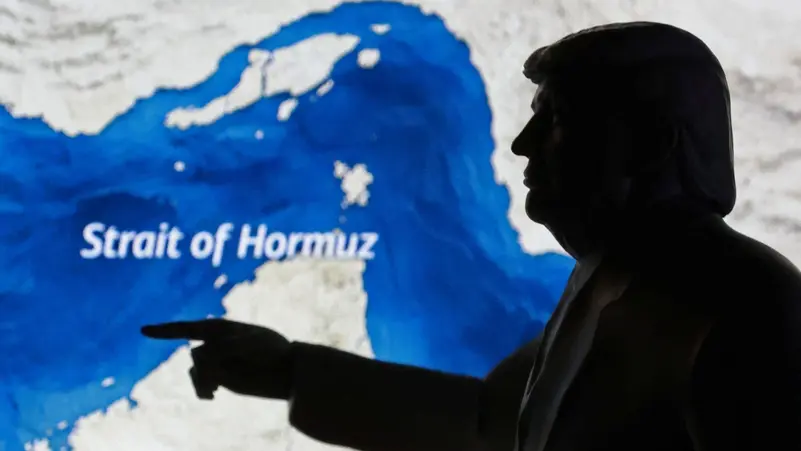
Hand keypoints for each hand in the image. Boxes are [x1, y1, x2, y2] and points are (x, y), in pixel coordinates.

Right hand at [141, 318, 292, 399]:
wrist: (288, 370)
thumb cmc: (272, 350)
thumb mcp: (250, 343)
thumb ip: (223, 347)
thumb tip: (199, 360)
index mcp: (221, 328)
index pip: (188, 328)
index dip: (165, 330)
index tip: (143, 331)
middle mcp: (214, 343)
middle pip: (196, 354)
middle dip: (209, 365)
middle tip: (225, 376)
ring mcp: (216, 361)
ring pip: (195, 370)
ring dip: (203, 380)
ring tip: (214, 391)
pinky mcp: (220, 378)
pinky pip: (200, 382)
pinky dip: (202, 389)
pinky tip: (211, 396)